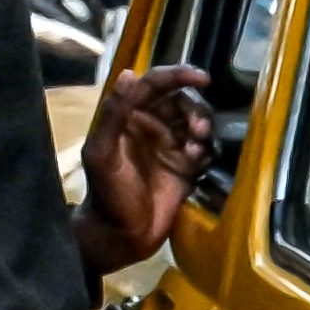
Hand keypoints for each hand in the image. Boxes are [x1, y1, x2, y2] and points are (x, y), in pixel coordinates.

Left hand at [76, 62, 216, 273]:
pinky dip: (205, 149)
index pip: (155, 85)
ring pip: (195, 123)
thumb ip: (114, 113)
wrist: (121, 236)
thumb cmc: (107, 194)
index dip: (178, 75)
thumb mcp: (103, 151)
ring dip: (201, 128)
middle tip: (198, 129)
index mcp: (129, 117)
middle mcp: (152, 127)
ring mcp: (170, 147)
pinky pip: (204, 148)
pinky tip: (198, 161)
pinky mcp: (186, 168)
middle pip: (182, 102)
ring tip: (196, 147)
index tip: (203, 77)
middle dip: (195, 109)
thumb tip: (130, 74)